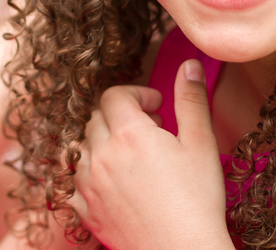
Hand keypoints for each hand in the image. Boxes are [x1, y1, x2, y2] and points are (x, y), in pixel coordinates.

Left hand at [73, 60, 233, 249]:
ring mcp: (88, 184)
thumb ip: (191, 99)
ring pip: (83, 146)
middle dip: (121, 116)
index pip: (114, 95)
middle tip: (150, 131)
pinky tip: (115, 182)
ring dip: (104, 143)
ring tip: (133, 157)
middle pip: (98, 117)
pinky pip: (74, 179)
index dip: (136, 94)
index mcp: (130, 134)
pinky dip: (90, 173)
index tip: (157, 107)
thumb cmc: (197, 201)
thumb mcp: (201, 143)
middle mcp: (102, 155)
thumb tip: (189, 65)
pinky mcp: (84, 209)